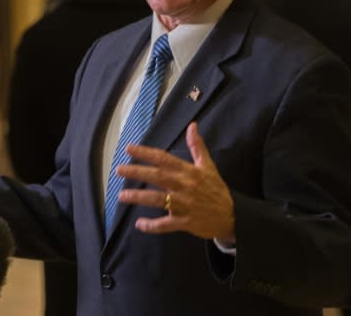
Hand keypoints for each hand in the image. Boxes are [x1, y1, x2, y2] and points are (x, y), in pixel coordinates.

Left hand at [116, 122, 234, 241]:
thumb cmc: (216, 189)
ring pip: (157, 200)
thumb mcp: (208, 166)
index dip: (146, 153)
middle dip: (137, 172)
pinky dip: (152, 225)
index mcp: (188, 172)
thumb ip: (197, 146)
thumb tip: (192, 126)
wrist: (231, 216)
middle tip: (119, 169)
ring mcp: (184, 205)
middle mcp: (184, 186)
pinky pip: (165, 225)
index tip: (129, 148)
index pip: (164, 159)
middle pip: (157, 176)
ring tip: (122, 195)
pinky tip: (139, 224)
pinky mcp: (184, 222)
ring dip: (139, 197)